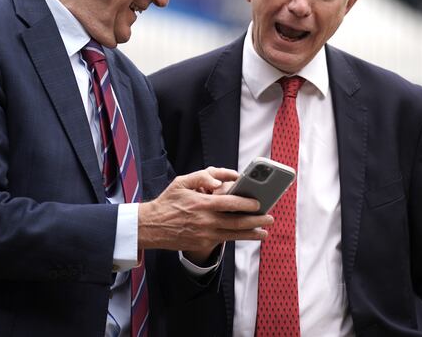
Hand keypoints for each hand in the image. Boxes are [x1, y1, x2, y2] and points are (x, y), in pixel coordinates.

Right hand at [138, 167, 272, 260]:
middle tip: (270, 218)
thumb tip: (221, 180)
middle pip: (236, 222)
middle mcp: (205, 221)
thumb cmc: (168, 201)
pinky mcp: (202, 243)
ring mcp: (205, 234)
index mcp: (201, 204)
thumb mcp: (182, 182)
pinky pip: (225, 240)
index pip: (229, 204)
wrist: (151, 226)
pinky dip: (239, 238)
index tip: (259, 203)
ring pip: (233, 234)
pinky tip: (249, 236)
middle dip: (256, 221)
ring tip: (265, 232)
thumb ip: (203, 177)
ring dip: (252, 233)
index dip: (246, 204)